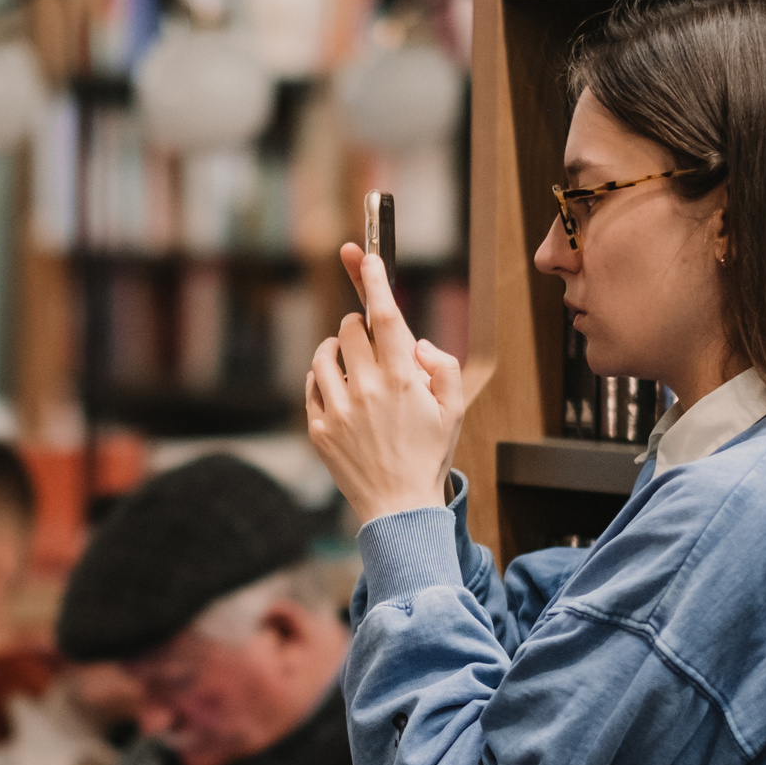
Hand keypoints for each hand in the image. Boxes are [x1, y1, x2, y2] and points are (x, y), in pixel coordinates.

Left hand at [307, 245, 466, 524]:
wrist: (398, 508)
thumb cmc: (429, 456)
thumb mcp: (454, 410)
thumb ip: (442, 366)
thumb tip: (414, 343)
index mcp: (402, 380)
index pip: (385, 316)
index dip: (374, 280)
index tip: (365, 256)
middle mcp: (367, 389)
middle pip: (349, 329)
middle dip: (358, 325)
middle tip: (369, 340)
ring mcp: (338, 409)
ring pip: (324, 353)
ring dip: (336, 348)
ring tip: (351, 364)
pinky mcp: (319, 427)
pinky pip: (311, 384)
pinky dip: (322, 378)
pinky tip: (339, 391)